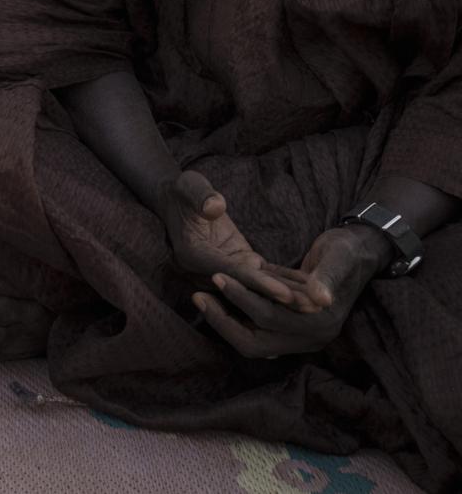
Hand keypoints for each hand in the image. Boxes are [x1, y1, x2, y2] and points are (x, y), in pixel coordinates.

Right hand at [159, 170, 311, 308]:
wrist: (176, 201)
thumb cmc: (182, 191)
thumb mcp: (188, 185)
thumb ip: (200, 195)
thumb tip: (215, 206)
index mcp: (194, 254)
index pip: (231, 272)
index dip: (258, 283)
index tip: (284, 293)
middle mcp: (210, 269)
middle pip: (249, 288)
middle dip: (279, 298)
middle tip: (312, 308)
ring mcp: (227, 268)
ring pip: (260, 286)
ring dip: (287, 295)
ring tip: (318, 304)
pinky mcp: (240, 262)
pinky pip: (265, 275)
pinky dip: (285, 281)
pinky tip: (310, 288)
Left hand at [194, 224, 387, 358]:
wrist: (360, 253)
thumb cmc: (348, 252)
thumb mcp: (338, 258)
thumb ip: (327, 277)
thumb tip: (319, 298)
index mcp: (321, 323)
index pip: (269, 319)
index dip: (241, 300)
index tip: (217, 277)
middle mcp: (311, 337)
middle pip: (256, 343)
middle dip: (224, 320)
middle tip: (198, 296)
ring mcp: (300, 336)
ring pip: (253, 341)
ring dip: (226, 322)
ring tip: (201, 298)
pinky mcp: (291, 327)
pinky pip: (257, 332)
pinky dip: (236, 319)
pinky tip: (216, 301)